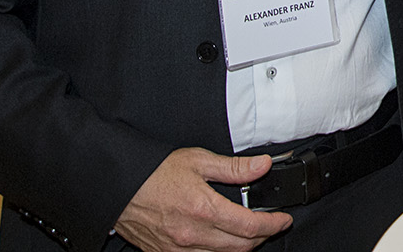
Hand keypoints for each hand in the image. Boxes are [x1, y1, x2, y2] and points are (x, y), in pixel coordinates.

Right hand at [115, 148, 291, 251]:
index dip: (273, 224)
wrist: (119, 188)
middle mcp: (192, 234)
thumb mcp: (198, 161)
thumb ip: (234, 167)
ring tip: (249, 232)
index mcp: (204, 210)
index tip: (283, 219)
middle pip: (240, 247)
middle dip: (262, 237)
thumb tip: (262, 166)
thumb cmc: (155, 173)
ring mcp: (179, 248)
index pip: (250, 226)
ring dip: (241, 247)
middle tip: (271, 225)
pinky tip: (221, 240)